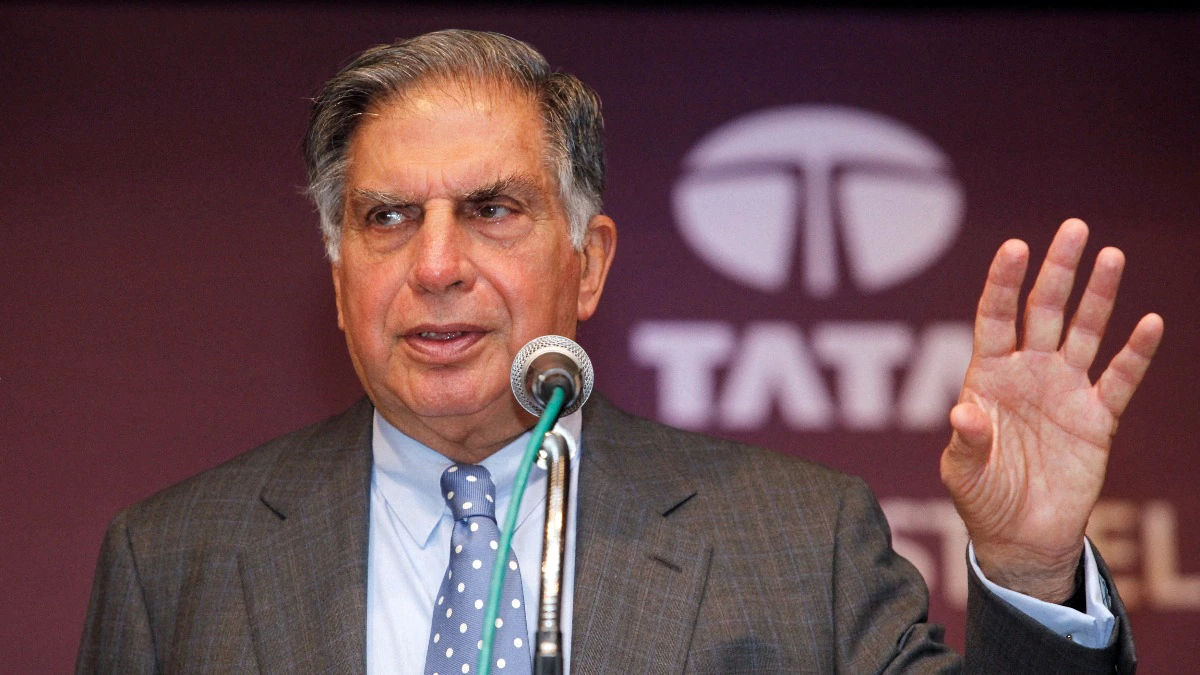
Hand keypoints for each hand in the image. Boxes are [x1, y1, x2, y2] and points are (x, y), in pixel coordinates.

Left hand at [941, 218, 1163, 601]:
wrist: (1022, 535)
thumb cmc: (982, 498)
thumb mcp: (964, 473)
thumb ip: (967, 442)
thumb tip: (963, 414)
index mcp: (989, 377)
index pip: (995, 318)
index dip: (1004, 283)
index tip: (1015, 246)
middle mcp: (1028, 373)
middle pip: (1043, 311)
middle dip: (1057, 271)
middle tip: (1074, 228)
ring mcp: (1064, 391)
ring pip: (1084, 333)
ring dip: (1098, 296)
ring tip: (1112, 255)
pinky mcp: (1097, 418)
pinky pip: (1120, 378)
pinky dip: (1136, 352)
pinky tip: (1149, 321)